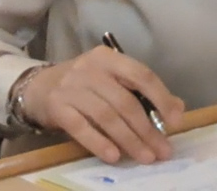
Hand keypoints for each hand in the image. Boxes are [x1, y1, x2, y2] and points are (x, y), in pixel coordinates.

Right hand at [20, 50, 184, 164]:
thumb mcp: (112, 80)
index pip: (141, 75)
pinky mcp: (56, 107)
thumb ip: (143, 91)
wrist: (38, 87)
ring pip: (106, 116)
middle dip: (147, 129)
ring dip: (129, 140)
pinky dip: (99, 142)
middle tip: (163, 151)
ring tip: (145, 157)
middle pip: (125, 101)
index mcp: (108, 58)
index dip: (162, 98)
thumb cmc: (83, 84)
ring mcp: (71, 87)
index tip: (176, 122)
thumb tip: (178, 107)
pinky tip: (114, 156)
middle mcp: (90, 69)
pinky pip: (81, 127)